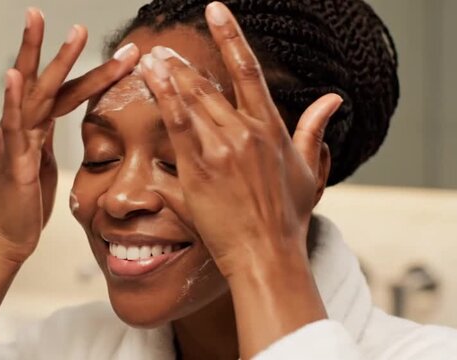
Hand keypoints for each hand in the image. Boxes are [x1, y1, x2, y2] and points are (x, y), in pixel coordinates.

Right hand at [0, 8, 139, 262]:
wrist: (7, 239)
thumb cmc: (26, 206)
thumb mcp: (47, 168)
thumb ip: (51, 143)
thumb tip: (71, 132)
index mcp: (37, 130)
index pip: (67, 93)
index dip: (93, 74)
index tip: (122, 56)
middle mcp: (24, 128)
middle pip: (45, 81)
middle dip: (61, 49)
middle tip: (78, 22)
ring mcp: (15, 142)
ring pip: (31, 93)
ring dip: (40, 58)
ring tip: (44, 24)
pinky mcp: (12, 162)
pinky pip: (12, 126)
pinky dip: (12, 99)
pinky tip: (13, 75)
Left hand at [139, 3, 341, 277]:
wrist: (268, 253)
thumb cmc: (287, 217)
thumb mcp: (308, 169)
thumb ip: (313, 129)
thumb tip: (333, 100)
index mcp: (270, 128)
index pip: (248, 70)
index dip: (230, 36)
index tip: (216, 11)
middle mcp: (245, 133)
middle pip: (208, 86)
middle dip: (182, 65)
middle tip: (161, 50)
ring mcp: (221, 150)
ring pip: (190, 102)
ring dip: (168, 77)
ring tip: (150, 59)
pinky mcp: (199, 170)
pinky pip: (177, 129)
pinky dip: (164, 102)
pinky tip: (151, 83)